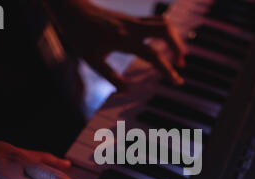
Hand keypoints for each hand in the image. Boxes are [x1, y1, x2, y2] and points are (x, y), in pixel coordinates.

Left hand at [46, 0, 185, 89]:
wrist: (73, 11)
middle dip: (178, 47)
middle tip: (181, 64)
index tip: (176, 80)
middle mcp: (132, 27)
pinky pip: (156, 22)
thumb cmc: (80, 36)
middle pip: (165, 31)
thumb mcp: (92, 61)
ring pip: (164, 23)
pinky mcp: (133, 18)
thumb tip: (127, 91)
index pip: (152, 55)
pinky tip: (165, 45)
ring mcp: (133, 20)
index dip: (167, 69)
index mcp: (123, 40)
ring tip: (177, 55)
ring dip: (174, 38)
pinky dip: (166, 33)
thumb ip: (111, 76)